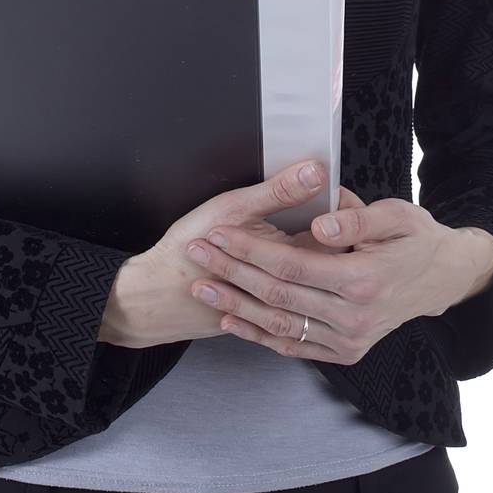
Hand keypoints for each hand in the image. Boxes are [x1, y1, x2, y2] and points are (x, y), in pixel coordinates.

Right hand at [99, 158, 333, 348]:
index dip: (340, 218)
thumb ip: (279, 192)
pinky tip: (285, 270)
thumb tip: (316, 171)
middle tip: (331, 215)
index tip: (338, 198)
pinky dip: (293, 287)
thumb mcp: (234, 209)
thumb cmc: (188, 253)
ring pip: (313, 287)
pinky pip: (291, 303)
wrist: (153, 297)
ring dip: (315, 267)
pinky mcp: (264, 320)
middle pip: (330, 266)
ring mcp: (278, 312)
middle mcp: (290, 293)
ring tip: (308, 241)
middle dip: (333, 241)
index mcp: (289, 262)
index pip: (336, 241)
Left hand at [180, 197, 489, 364]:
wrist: (441, 279)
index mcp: (365, 280)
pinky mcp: (345, 352)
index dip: (250, 250)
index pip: (292, 266)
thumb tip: (319, 225)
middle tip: (197, 253)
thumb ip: (356, 219)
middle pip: (278, 296)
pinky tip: (231, 317)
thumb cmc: (416, 239)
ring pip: (280, 326)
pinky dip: (258, 334)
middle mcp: (356, 317)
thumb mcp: (396, 216)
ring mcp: (350, 340)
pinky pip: (293, 346)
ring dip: (236, 306)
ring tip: (202, 284)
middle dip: (231, 273)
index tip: (219, 232)